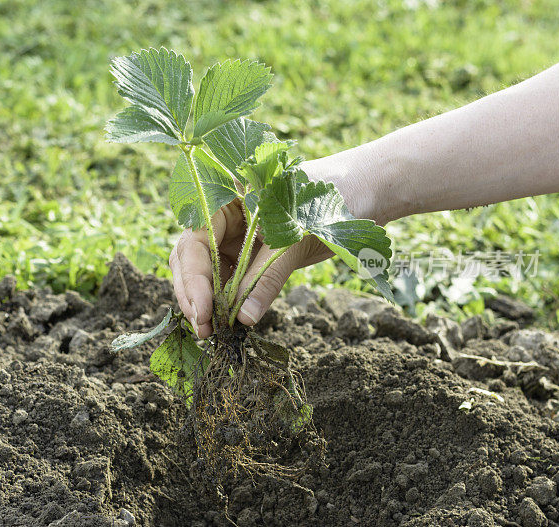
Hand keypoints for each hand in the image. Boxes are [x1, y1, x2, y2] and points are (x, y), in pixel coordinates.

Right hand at [169, 154, 373, 337]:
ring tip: (212, 333)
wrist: (366, 194)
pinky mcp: (251, 256)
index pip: (195, 240)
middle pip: (192, 257)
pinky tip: (228, 324)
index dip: (194, 277)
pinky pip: (231, 281)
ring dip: (207, 302)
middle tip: (204, 330)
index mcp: (228, 198)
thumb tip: (242, 318)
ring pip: (207, 273)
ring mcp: (236, 237)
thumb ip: (267, 277)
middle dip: (193, 293)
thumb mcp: (296, 239)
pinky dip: (227, 302)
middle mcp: (225, 217)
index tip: (202, 311)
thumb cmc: (331, 201)